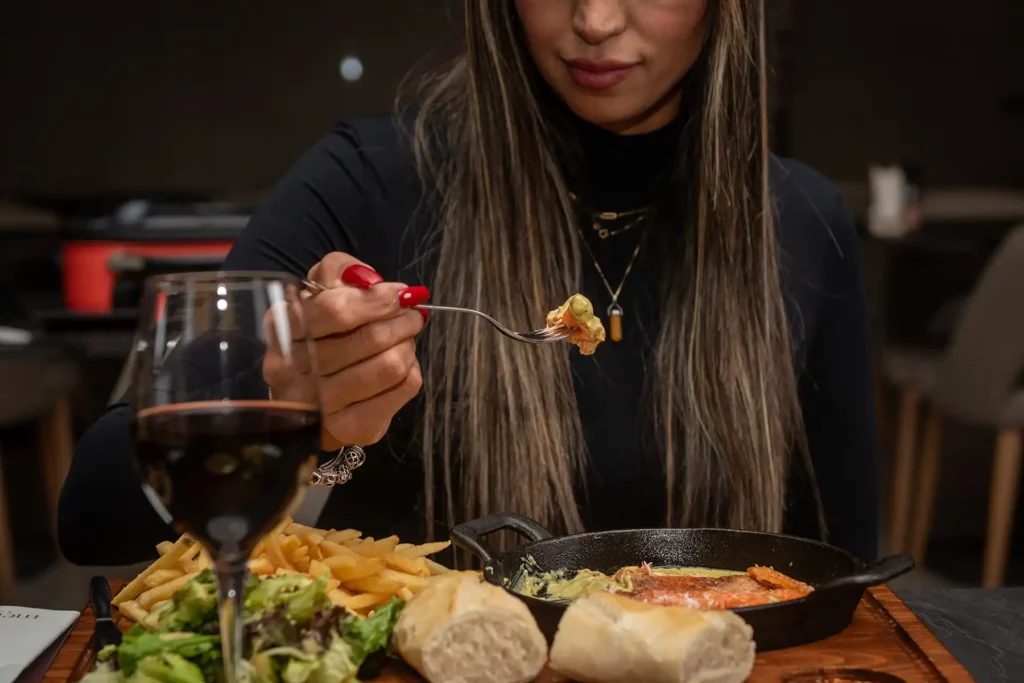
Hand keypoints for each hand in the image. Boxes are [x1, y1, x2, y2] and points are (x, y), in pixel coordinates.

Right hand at [263, 252, 427, 448]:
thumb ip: (341, 271)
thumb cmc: (320, 330)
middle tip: (412, 314)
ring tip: (405, 337)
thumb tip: (373, 283)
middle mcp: (291, 371)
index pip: (335, 311)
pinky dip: (411, 370)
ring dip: (407, 345)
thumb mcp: (321, 287)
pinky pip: (402, 390)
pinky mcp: (351, 429)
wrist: (311, 388)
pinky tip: (401, 364)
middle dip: (401, 321)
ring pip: (390, 366)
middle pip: (368, 340)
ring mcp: (319, 406)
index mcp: (280, 329)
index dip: (377, 300)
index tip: (399, 293)